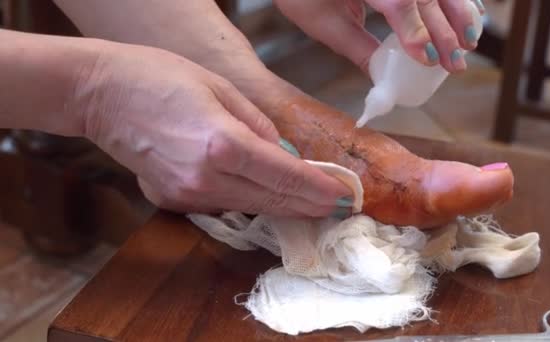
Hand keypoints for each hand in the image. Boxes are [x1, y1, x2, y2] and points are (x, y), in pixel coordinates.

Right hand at [71, 42, 352, 216]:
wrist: (100, 93)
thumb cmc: (159, 76)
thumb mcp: (220, 89)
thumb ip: (258, 126)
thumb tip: (282, 154)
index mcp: (223, 144)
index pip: (286, 176)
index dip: (318, 189)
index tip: (344, 196)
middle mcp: (207, 178)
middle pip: (272, 200)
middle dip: (309, 205)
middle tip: (339, 206)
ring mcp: (187, 195)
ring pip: (250, 207)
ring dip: (283, 206)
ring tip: (312, 204)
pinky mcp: (171, 201)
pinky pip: (223, 204)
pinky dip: (250, 201)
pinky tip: (267, 195)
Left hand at [274, 0, 483, 72]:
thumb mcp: (324, 24)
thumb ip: (358, 49)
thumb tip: (386, 81)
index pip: (397, 1)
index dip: (415, 30)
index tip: (429, 59)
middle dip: (446, 27)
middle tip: (456, 63)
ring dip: (460, 10)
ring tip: (470, 41)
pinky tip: (471, 14)